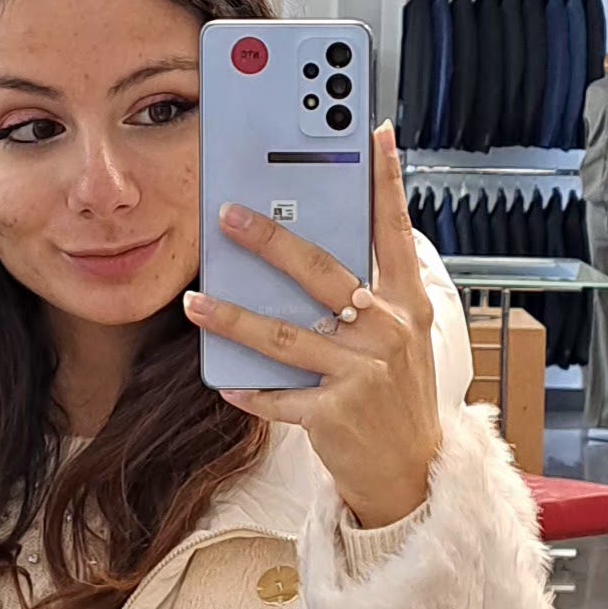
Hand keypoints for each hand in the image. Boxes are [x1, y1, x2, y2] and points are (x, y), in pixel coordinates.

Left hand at [182, 120, 441, 530]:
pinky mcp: (336, 415)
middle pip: (321, 274)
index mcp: (406, 305)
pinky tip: (223, 379)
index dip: (386, 183)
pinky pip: (278, 396)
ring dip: (232, 318)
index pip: (396, 232)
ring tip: (196, 302)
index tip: (373, 135)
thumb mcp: (400, 340)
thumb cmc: (396, 398)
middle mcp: (387, 333)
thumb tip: (312, 252)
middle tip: (230, 217)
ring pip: (284, 336)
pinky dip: (249, 390)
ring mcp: (362, 375)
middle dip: (271, 242)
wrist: (411, 473)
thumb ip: (368, 295)